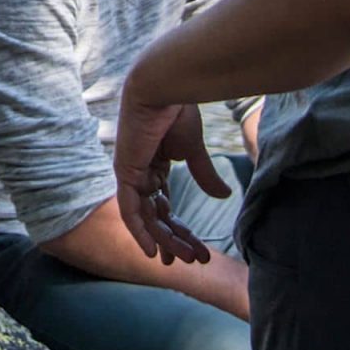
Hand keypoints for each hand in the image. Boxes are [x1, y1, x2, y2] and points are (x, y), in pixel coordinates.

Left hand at [113, 64, 230, 262]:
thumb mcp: (194, 150)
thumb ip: (204, 174)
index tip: (197, 249)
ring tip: (183, 259)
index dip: (181, 227)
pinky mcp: (126, 172)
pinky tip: (152, 251)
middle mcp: (141, 172)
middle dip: (175, 239)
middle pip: (158, 215)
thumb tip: (224, 196)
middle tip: (192, 260)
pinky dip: (140, 231)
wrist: (164, 88)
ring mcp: (131, 173)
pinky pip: (130, 210)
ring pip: (147, 217)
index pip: (166, 204)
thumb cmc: (178, 111)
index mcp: (155, 165)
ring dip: (164, 240)